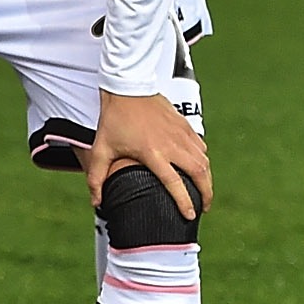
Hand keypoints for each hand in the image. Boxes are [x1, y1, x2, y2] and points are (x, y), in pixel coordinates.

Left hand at [88, 88, 211, 220]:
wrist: (127, 88)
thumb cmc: (114, 118)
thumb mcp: (101, 149)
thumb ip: (96, 177)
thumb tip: (96, 201)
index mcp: (153, 153)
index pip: (175, 184)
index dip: (185, 202)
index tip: (191, 216)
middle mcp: (172, 145)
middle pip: (200, 174)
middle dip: (206, 194)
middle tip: (204, 207)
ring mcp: (181, 134)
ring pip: (204, 161)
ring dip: (206, 178)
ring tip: (203, 191)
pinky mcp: (185, 125)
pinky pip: (201, 147)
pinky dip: (203, 160)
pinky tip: (198, 167)